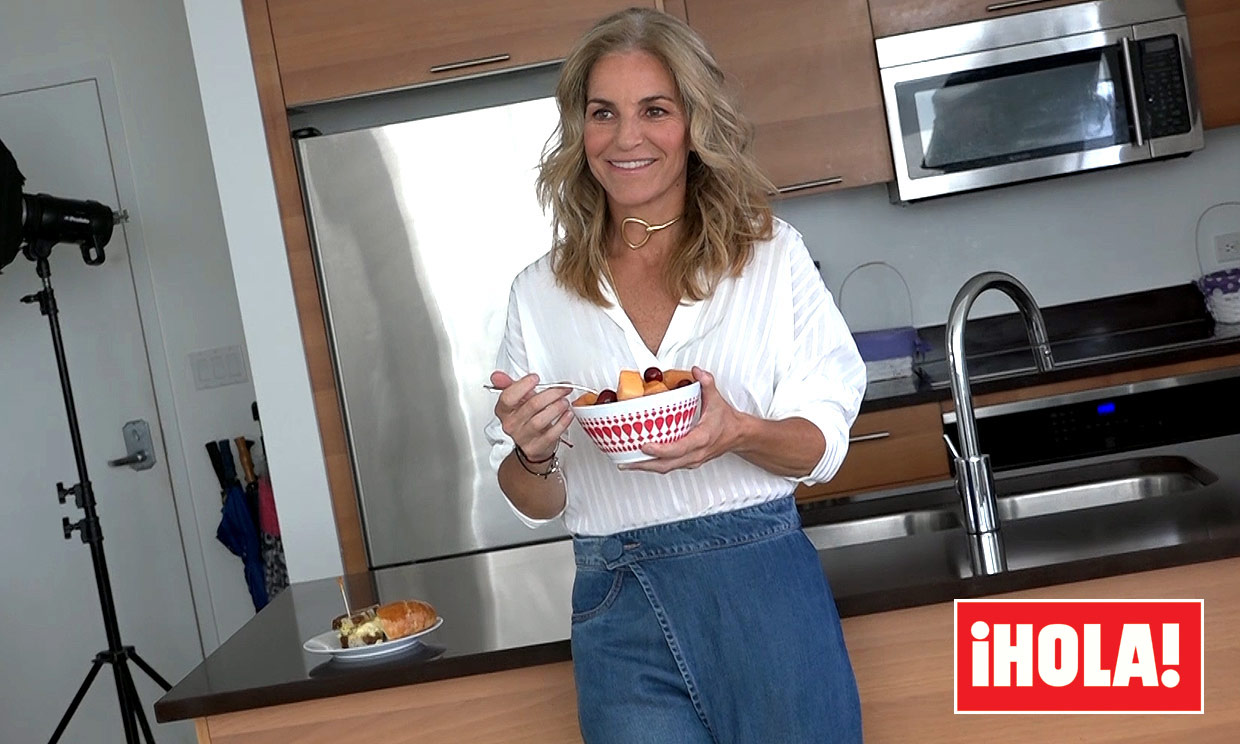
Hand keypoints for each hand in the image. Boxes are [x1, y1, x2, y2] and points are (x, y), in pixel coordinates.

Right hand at [491, 370, 572, 461]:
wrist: (529, 445)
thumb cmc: (524, 419)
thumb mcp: (516, 401)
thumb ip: (508, 385)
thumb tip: (497, 376)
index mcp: (503, 411)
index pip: (508, 397)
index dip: (522, 386)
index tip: (535, 378)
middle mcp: (511, 424)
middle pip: (531, 405)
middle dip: (550, 394)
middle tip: (562, 388)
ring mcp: (523, 437)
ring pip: (540, 420)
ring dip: (556, 408)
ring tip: (564, 401)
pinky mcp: (536, 447)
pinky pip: (551, 434)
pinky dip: (562, 422)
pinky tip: (567, 414)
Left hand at [622, 367, 744, 473]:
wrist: (737, 436)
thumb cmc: (726, 421)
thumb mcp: (717, 400)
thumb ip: (707, 384)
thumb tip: (696, 371)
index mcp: (701, 439)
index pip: (679, 448)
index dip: (660, 449)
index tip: (644, 445)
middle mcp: (695, 454)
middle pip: (666, 465)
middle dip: (644, 464)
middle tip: (624, 459)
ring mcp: (691, 461)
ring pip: (665, 468)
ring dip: (645, 467)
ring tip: (625, 462)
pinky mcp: (687, 462)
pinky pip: (668, 467)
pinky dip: (652, 465)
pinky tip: (639, 460)